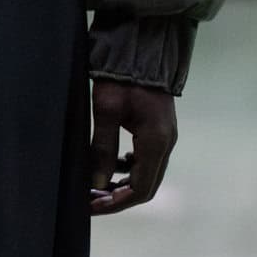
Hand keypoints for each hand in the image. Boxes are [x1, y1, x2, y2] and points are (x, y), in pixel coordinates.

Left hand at [89, 79, 176, 215]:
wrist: (142, 50)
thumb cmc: (122, 78)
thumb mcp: (106, 111)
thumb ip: (103, 149)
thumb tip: (98, 183)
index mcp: (156, 142)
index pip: (140, 189)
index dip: (115, 202)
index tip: (91, 206)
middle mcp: (165, 144)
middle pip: (145, 186)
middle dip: (117, 196)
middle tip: (90, 199)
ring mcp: (165, 137)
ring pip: (146, 174)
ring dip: (122, 184)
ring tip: (95, 184)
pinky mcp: (159, 130)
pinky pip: (146, 159)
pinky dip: (128, 169)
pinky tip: (110, 164)